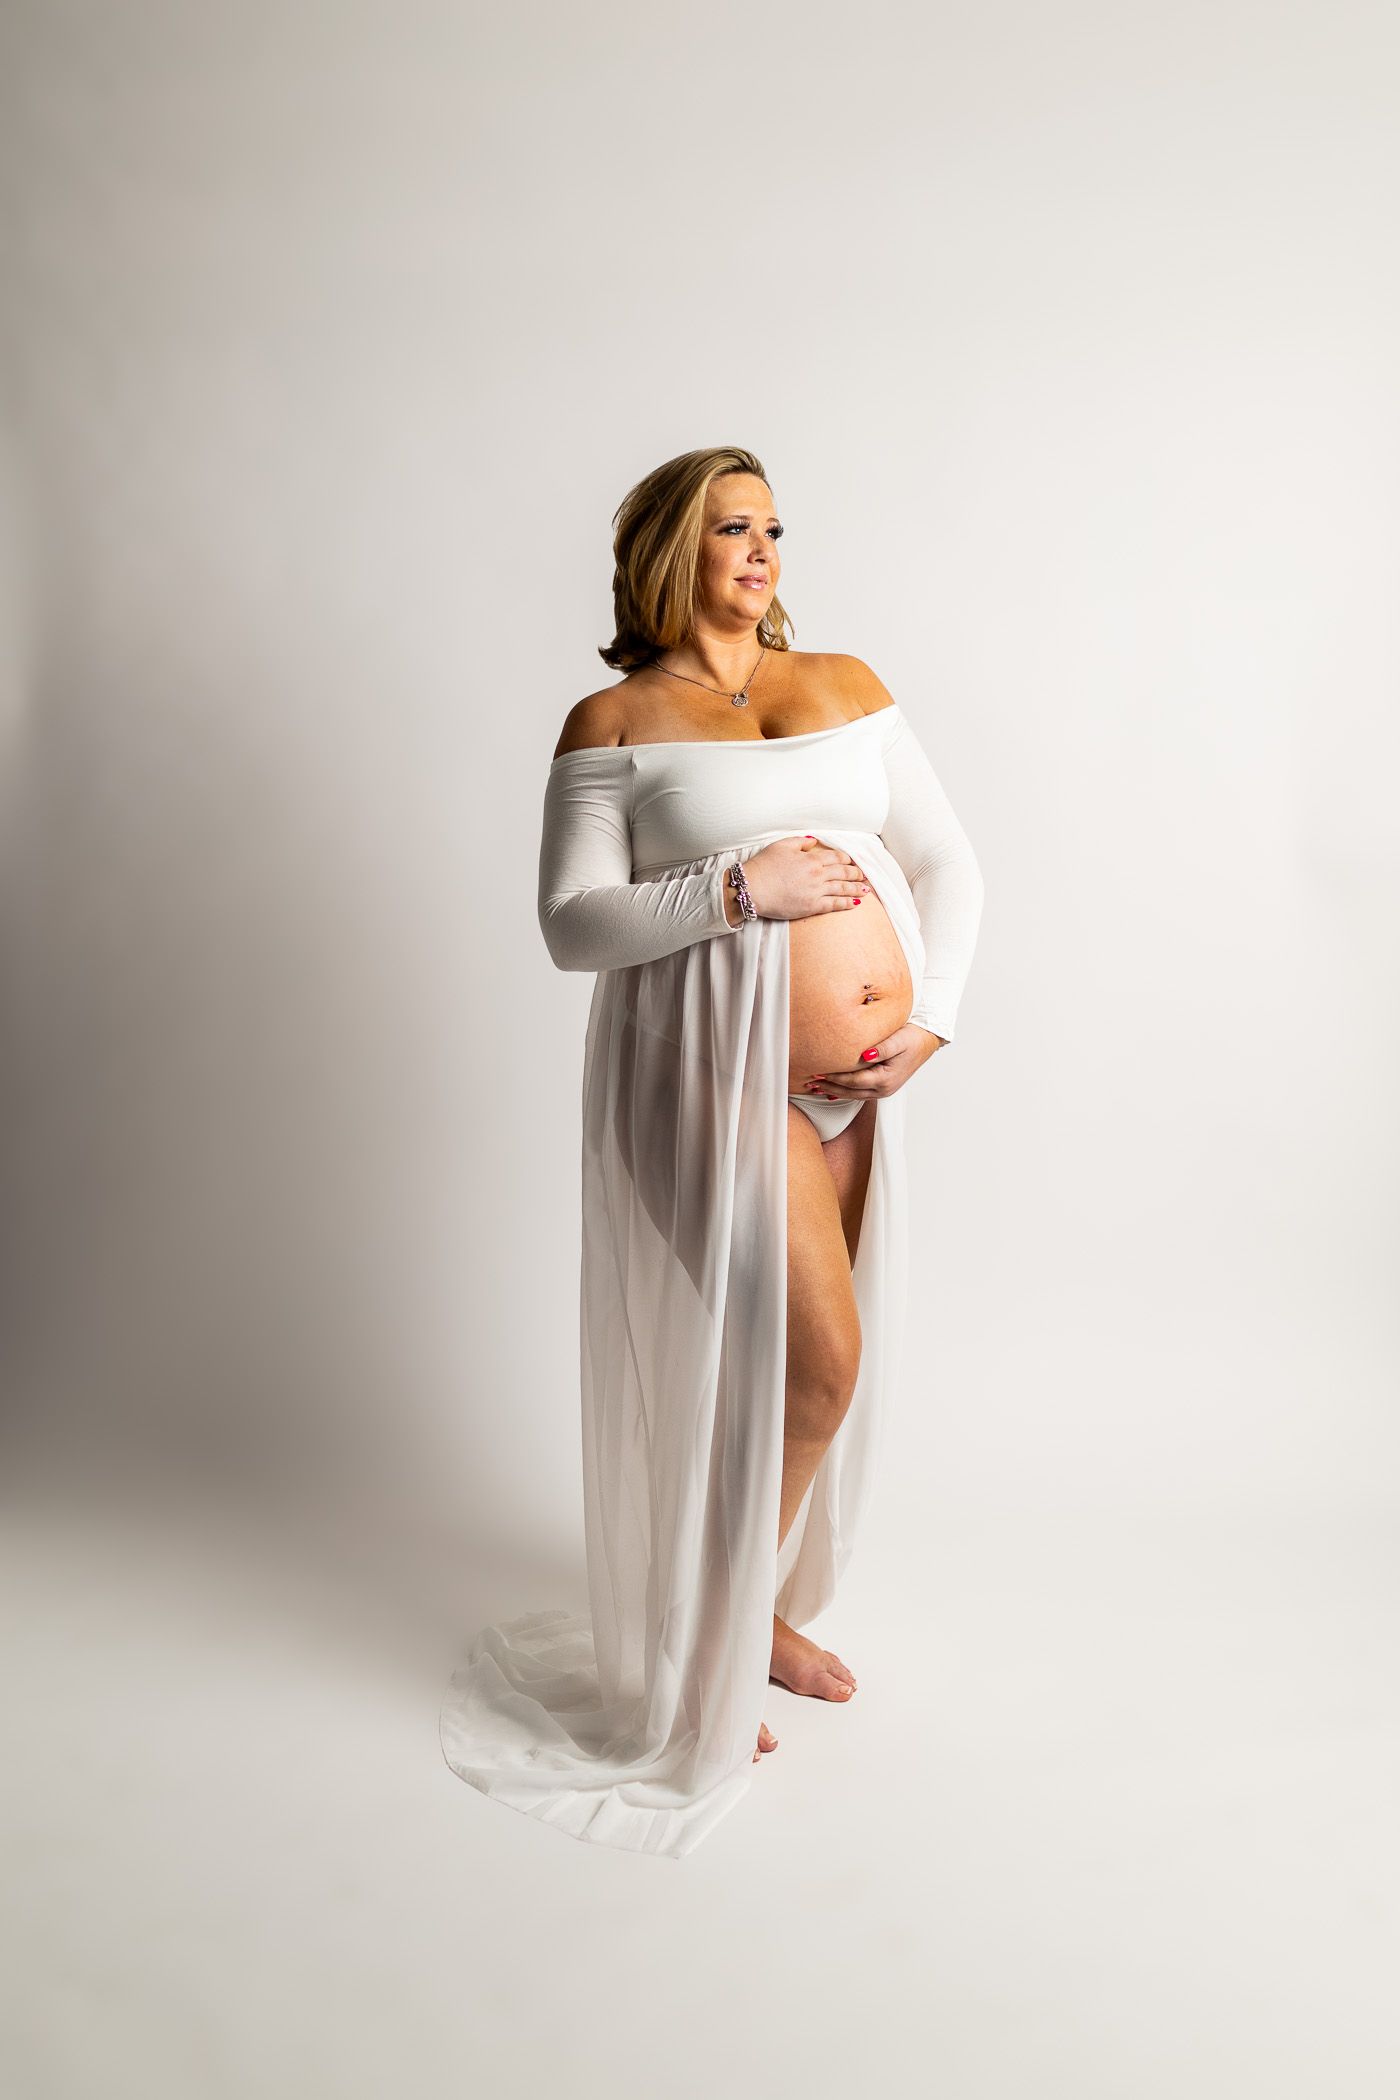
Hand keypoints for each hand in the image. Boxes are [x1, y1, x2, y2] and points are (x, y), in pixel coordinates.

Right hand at [740, 835, 870, 920]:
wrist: (753, 888)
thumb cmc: (763, 866)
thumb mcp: (781, 846)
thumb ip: (800, 842)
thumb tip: (814, 842)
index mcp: (811, 858)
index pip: (835, 857)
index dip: (846, 859)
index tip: (852, 861)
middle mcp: (817, 874)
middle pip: (843, 872)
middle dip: (856, 873)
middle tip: (864, 875)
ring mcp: (816, 891)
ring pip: (842, 888)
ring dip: (857, 888)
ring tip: (867, 889)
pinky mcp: (811, 906)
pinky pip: (834, 904)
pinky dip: (846, 903)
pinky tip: (855, 903)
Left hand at [803, 1022, 944, 1104]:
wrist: (926, 1041)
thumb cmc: (912, 1038)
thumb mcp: (899, 1040)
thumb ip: (882, 1048)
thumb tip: (865, 1055)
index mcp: (885, 1079)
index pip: (853, 1080)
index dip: (834, 1077)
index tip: (817, 1071)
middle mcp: (883, 1089)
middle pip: (850, 1091)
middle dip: (829, 1086)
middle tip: (809, 1082)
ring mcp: (883, 1090)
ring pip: (853, 1094)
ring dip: (834, 1091)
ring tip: (815, 1087)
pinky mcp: (883, 1086)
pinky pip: (859, 1093)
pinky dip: (844, 1092)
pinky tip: (832, 1091)